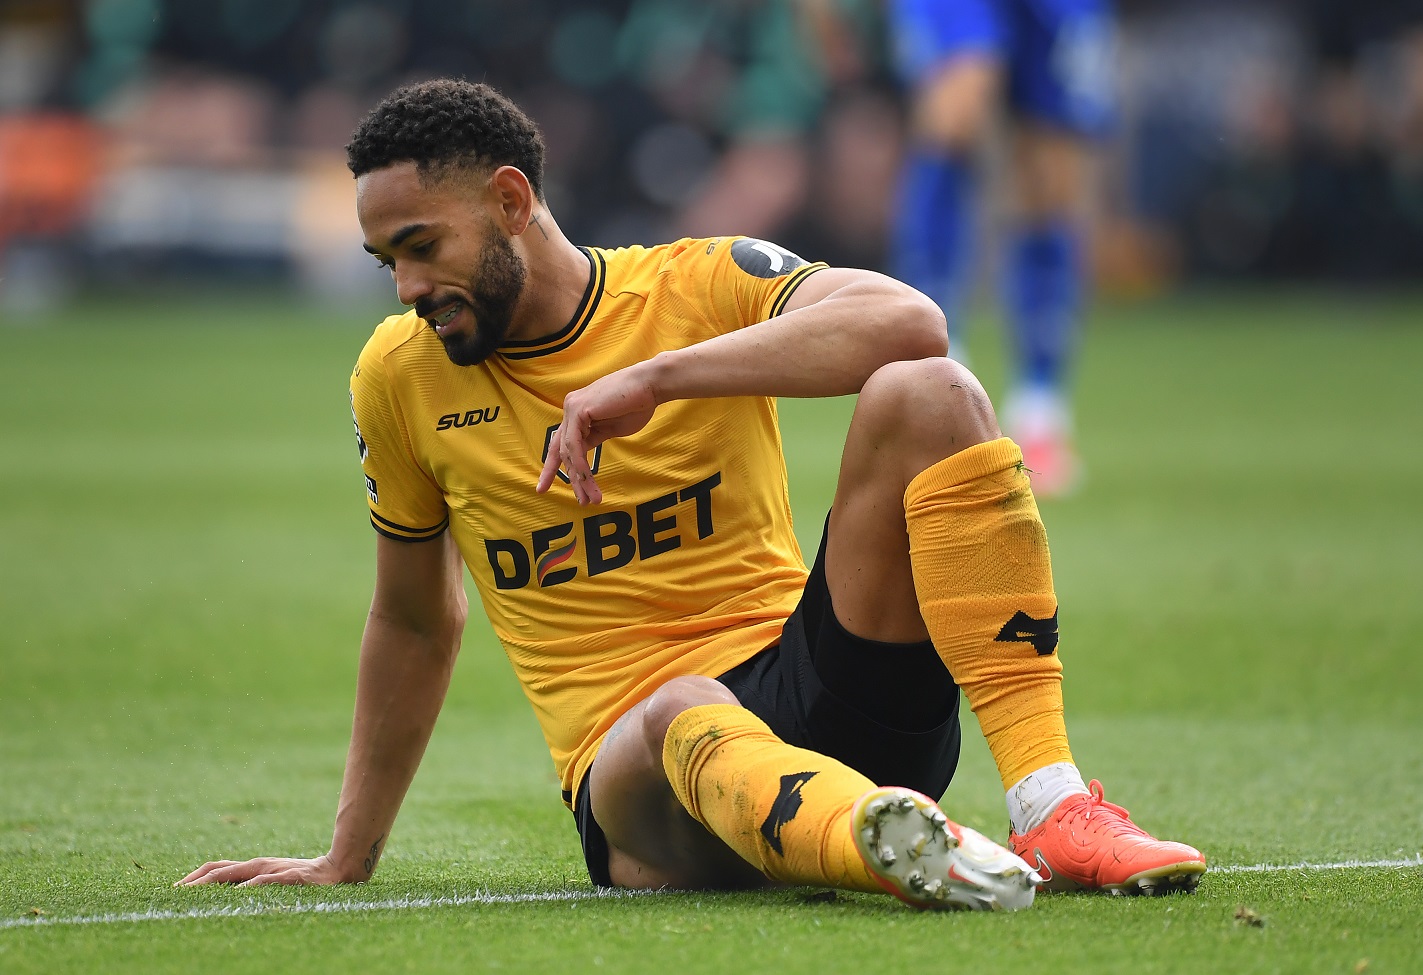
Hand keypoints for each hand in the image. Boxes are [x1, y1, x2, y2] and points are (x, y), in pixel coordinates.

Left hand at [176, 854, 348, 886]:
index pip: (217, 868)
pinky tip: (234, 897)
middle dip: (193, 882)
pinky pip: (264, 883)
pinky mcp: (289, 878)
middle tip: (173, 895)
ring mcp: (273, 871)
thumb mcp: (276, 882)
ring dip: (210, 885)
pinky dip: (247, 889)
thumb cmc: (305, 880)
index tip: (173, 891)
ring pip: (236, 875)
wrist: (339, 870)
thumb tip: (230, 900)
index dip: (193, 878)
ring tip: (191, 896)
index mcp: (254, 866)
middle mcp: (260, 865)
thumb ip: (256, 887)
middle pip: (219, 870)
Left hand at [537, 364, 658, 503]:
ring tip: (591, 498)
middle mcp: (571, 409)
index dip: (552, 467)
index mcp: (578, 413)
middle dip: (572, 480)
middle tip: (581, 502)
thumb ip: (595, 438)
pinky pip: (575, 445)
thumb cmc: (637, 405)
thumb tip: (583, 457)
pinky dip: (580, 465)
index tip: (544, 488)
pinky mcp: (578, 409)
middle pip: (563, 451)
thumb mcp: (612, 428)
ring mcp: (572, 408)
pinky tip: (586, 480)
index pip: (561, 444)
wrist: (650, 386)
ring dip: (580, 479)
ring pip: (569, 451)